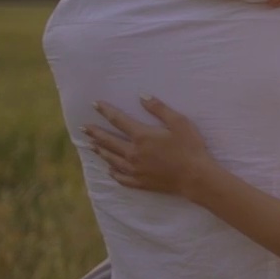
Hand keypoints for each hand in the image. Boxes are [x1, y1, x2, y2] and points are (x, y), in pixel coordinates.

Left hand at [84, 96, 215, 197]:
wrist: (195, 177)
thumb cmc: (190, 147)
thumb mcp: (179, 122)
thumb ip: (159, 108)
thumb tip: (142, 96)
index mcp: (142, 136)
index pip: (118, 120)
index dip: (106, 111)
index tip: (94, 105)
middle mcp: (133, 153)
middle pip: (109, 141)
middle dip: (95, 132)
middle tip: (83, 128)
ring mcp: (134, 169)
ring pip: (111, 159)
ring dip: (100, 150)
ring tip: (91, 145)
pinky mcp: (140, 182)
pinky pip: (120, 177)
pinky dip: (112, 172)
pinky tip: (109, 169)